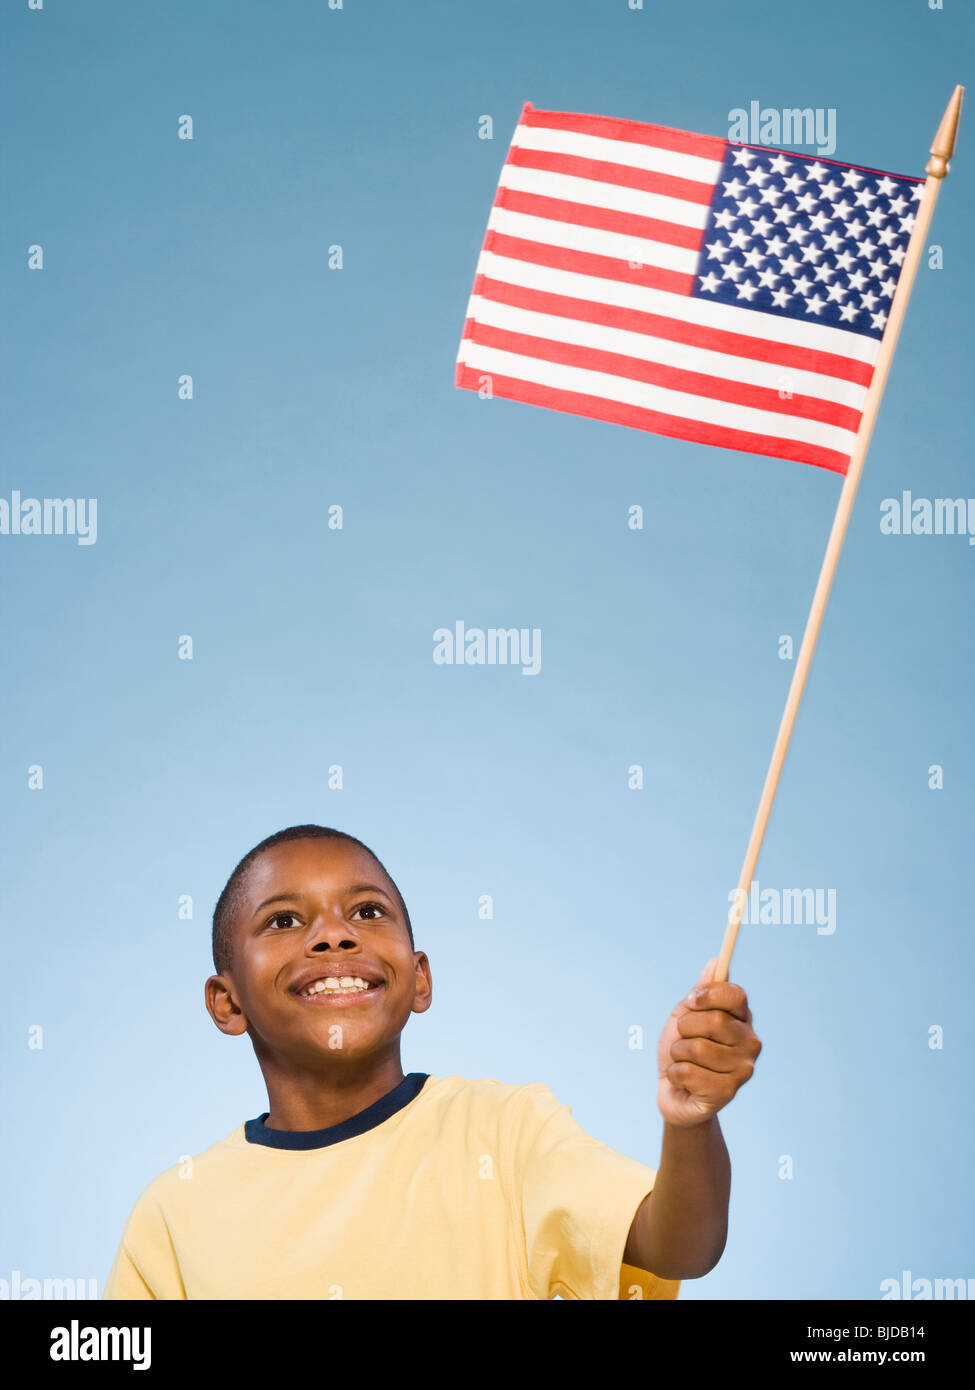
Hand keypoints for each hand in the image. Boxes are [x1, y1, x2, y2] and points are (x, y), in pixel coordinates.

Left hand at [656, 958, 761, 1126]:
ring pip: (697, 1048)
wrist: (673, 1092)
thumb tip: (717, 962)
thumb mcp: (685, 1016)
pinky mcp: (728, 1093)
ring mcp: (743, 1069)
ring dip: (677, 1053)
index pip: (736, 995)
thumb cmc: (681, 1050)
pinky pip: (688, 1072)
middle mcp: (750, 1043)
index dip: (709, 994)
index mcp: (742, 1019)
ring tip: (683, 1061)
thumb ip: (701, 992)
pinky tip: (684, 1081)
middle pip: (715, 1021)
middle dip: (685, 1027)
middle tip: (682, 1038)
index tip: (692, 1001)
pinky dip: (675, 1074)